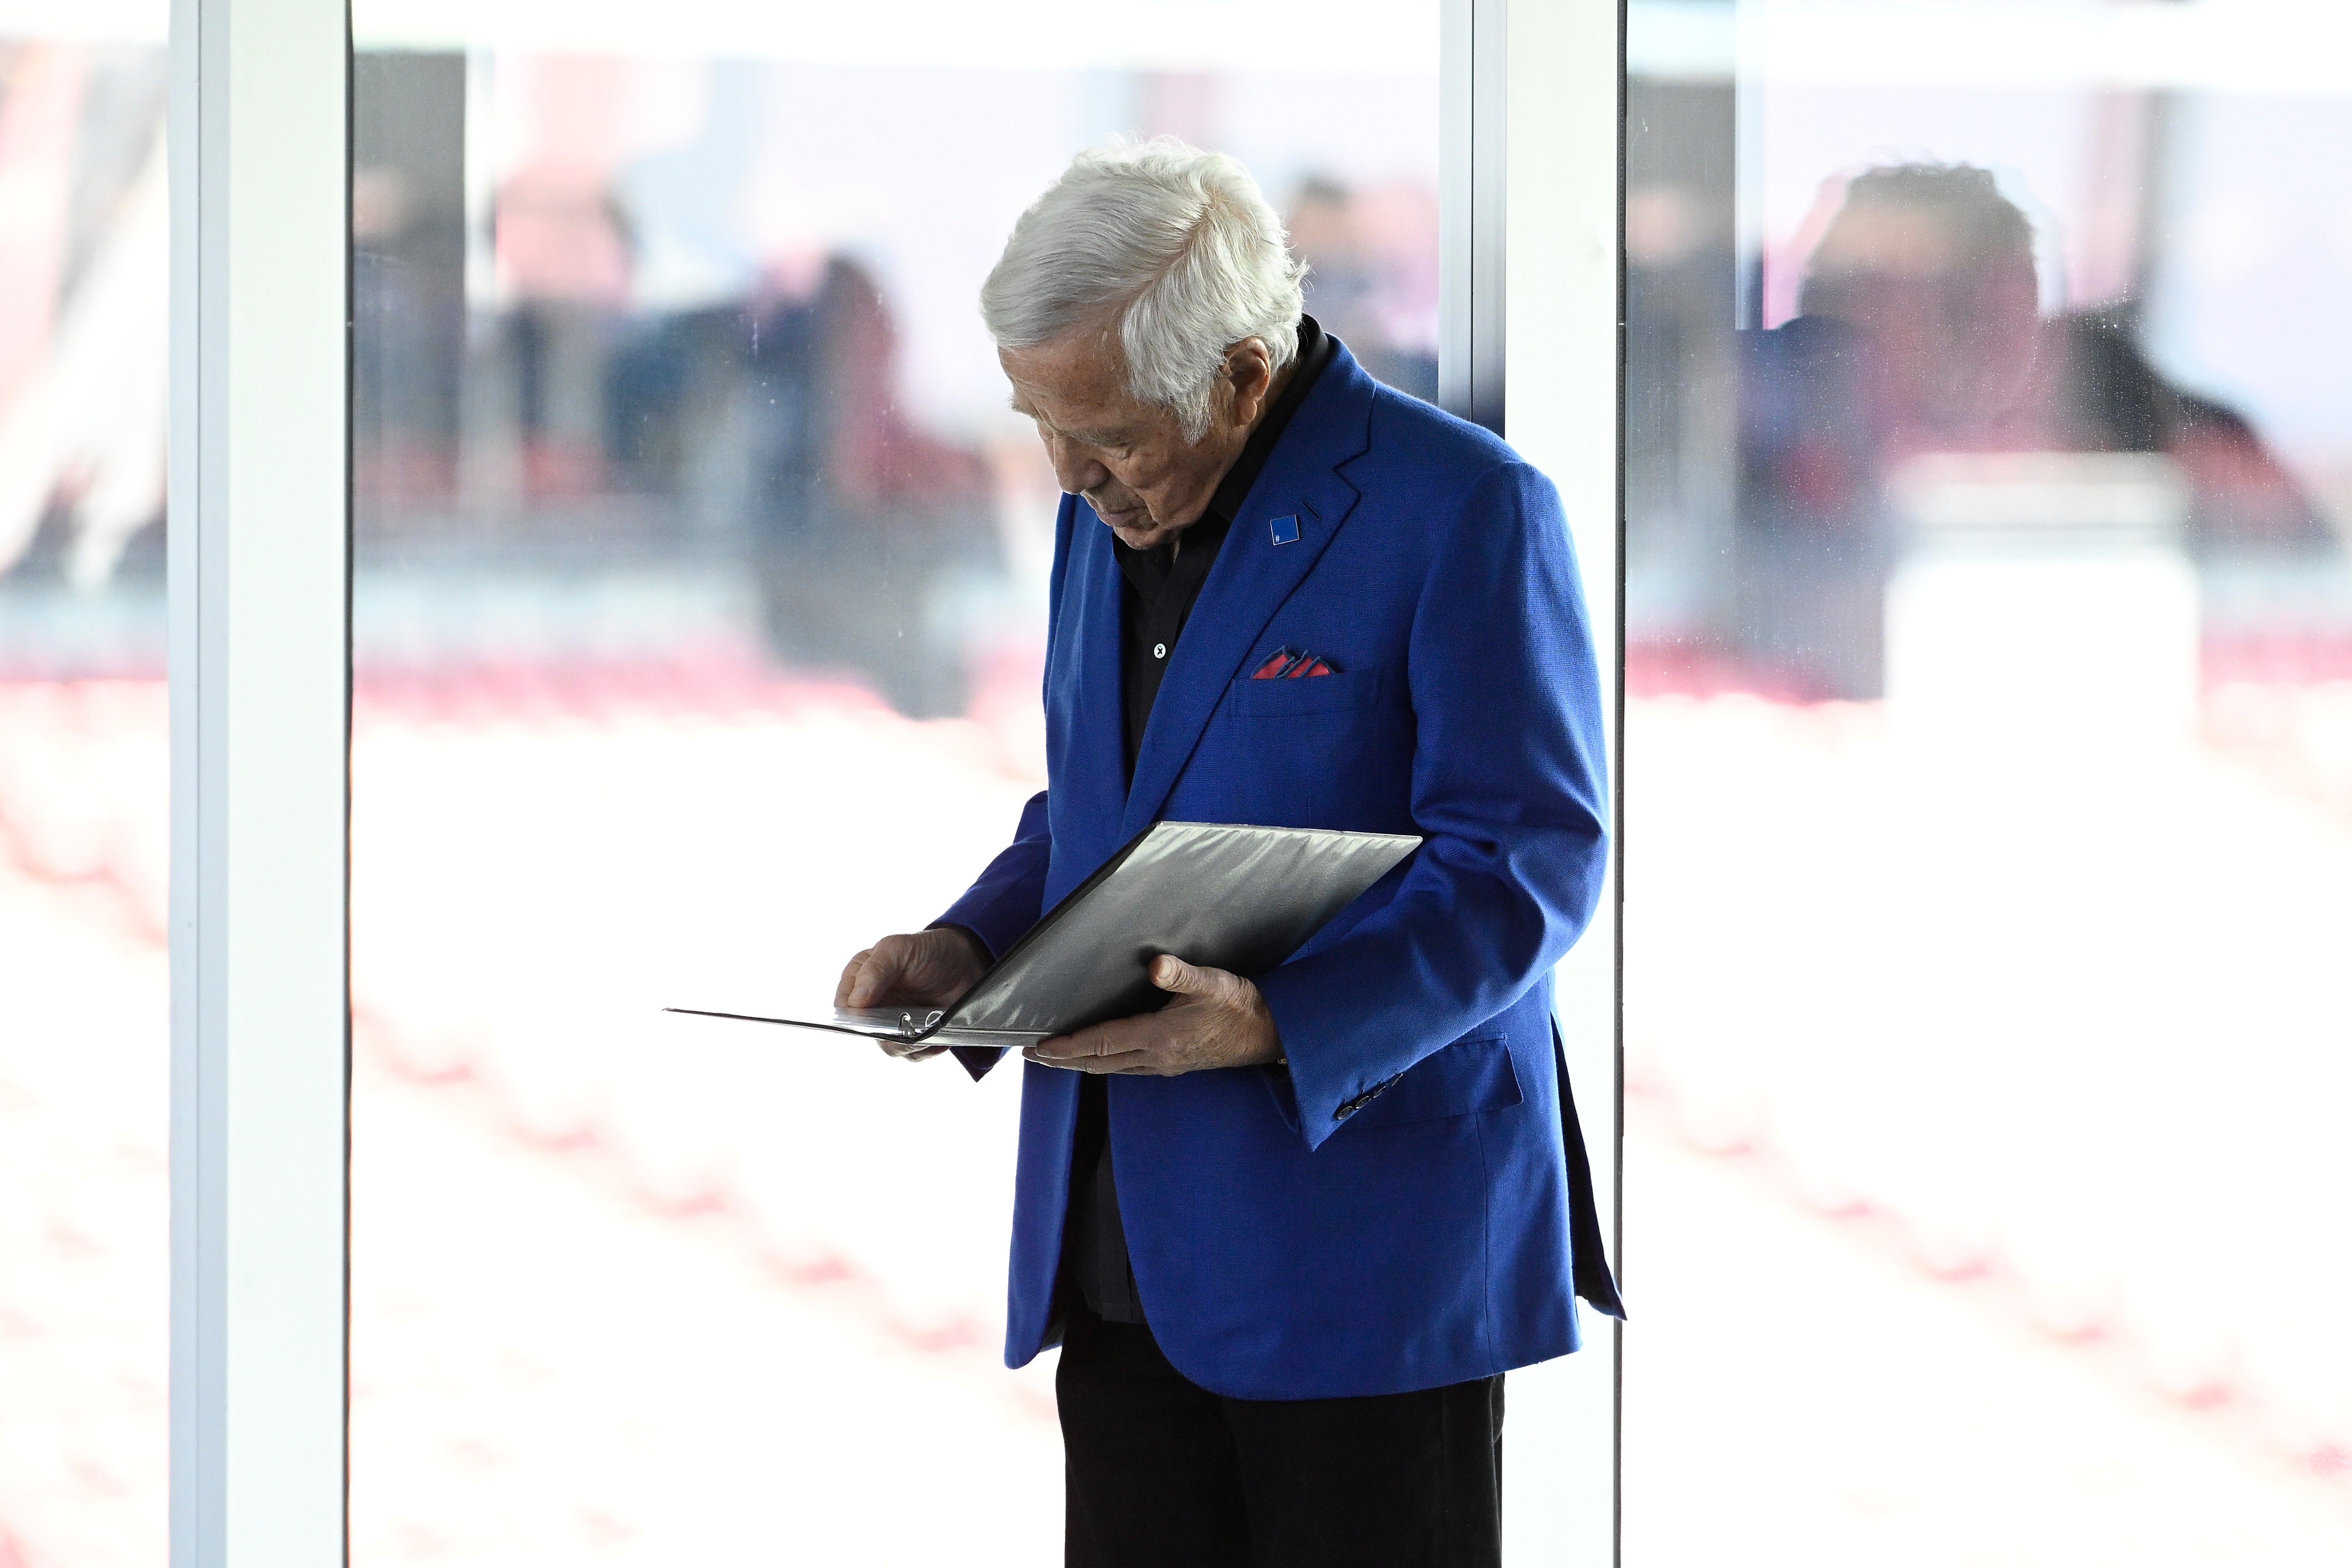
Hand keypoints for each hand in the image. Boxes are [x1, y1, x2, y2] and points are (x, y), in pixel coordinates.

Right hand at [837, 927, 989, 1062]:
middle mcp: (873, 1005)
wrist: (966, 962)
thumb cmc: (927, 950)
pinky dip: (927, 1049)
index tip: (875, 1018)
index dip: (854, 1018)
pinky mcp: (914, 1035)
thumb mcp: (898, 949)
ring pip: (889, 1046)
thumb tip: (855, 1002)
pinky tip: (939, 1037)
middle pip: (866, 1033)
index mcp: (859, 980)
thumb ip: (874, 971)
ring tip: (928, 1027)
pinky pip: (913, 1054)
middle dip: (886, 1032)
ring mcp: (893, 1022)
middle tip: (907, 1024)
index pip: (844, 1008)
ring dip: (909, 1043)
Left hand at [1025, 955, 1281, 1075]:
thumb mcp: (1213, 982)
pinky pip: (1129, 1067)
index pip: (1100, 1044)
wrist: (1271, 1035)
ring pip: (1111, 1068)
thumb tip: (1157, 965)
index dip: (1066, 1046)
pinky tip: (1100, 1058)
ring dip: (1080, 1064)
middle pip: (1097, 1062)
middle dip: (1062, 1060)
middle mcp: (1157, 1057)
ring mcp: (1165, 1064)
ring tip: (1056, 1058)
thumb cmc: (1241, 1006)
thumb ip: (1182, 974)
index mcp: (1160, 1037)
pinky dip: (1104, 1063)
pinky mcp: (1174, 1064)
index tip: (1037, 1047)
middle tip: (1031, 1056)